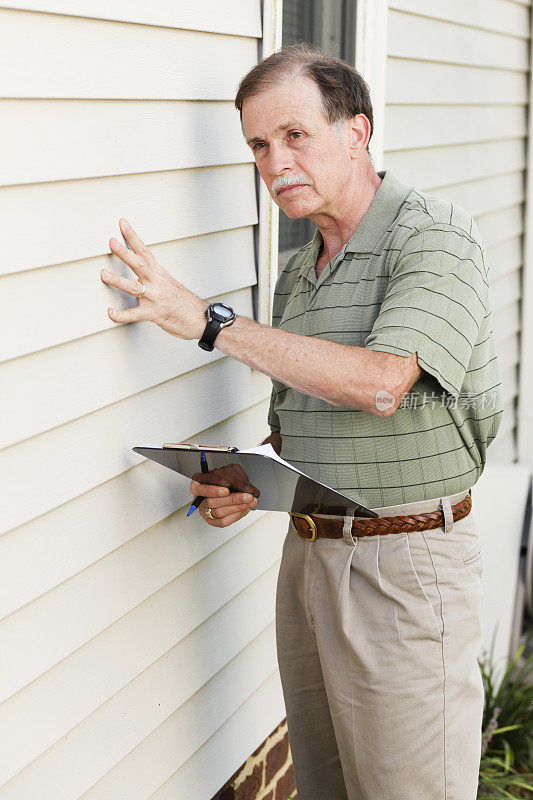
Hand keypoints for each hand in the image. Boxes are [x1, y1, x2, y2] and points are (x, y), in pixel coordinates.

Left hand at [100, 218, 208, 339]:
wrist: (201, 319)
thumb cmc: (186, 304)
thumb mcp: (171, 284)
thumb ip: (154, 277)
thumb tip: (140, 272)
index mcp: (160, 274)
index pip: (145, 251)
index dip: (133, 237)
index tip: (122, 223)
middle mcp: (158, 283)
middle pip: (139, 264)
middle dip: (124, 252)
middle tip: (111, 241)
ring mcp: (156, 298)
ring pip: (134, 287)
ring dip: (118, 280)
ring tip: (104, 274)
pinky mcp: (155, 313)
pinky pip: (135, 314)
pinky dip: (121, 315)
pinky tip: (110, 313)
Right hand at [190, 481, 258, 527]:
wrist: (228, 493)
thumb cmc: (225, 481)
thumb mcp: (229, 473)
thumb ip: (234, 477)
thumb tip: (245, 485)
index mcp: (198, 483)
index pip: (199, 487)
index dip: (212, 490)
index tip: (227, 489)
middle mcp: (199, 498)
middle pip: (211, 502)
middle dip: (233, 499)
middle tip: (248, 496)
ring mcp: (204, 510)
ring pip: (218, 512)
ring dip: (238, 506)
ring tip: (251, 501)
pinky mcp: (212, 521)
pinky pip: (223, 521)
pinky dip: (237, 514)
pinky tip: (245, 508)